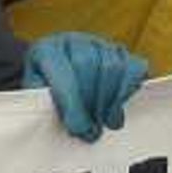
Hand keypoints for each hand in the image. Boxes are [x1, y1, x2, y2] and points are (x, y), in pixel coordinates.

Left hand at [24, 31, 147, 139]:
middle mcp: (73, 41)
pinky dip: (128, 90)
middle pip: (88, 66)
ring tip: (105, 123)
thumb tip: (78, 127)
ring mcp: (99, 43)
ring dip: (111, 100)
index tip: (78, 129)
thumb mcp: (37, 98)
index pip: (61, 72)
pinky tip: (117, 108)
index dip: (71, 103)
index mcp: (45, 50)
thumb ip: (49, 108)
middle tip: (92, 131)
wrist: (54, 76)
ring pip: (113, 67)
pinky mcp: (121, 52)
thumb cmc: (45, 92)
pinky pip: (134, 67)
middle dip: (92, 102)